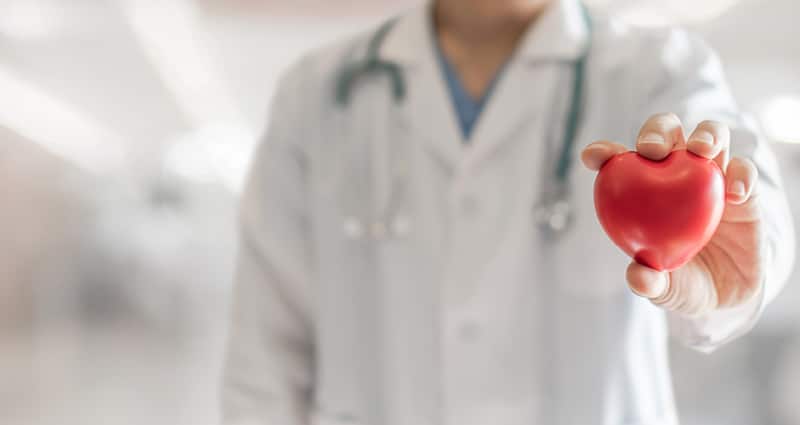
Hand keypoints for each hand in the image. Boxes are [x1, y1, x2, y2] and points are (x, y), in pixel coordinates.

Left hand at [581, 113, 763, 315]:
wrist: (729, 294)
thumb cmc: (684, 283)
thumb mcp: (666, 290)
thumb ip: (651, 282)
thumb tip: (638, 277)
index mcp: (642, 191)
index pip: (618, 162)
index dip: (604, 153)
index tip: (593, 157)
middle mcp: (675, 173)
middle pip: (666, 133)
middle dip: (657, 132)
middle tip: (652, 150)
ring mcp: (710, 176)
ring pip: (709, 137)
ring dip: (705, 136)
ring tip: (701, 151)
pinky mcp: (743, 188)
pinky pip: (743, 170)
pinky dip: (740, 175)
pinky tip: (734, 194)